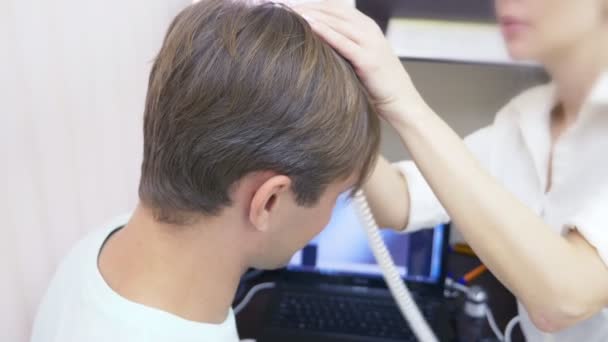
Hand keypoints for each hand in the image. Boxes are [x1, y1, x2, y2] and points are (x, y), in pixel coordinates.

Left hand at [294, 1, 431, 125]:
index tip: (284, 3)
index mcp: (364, 25)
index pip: (332, 6)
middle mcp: (368, 29)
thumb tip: (312, 45)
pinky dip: (325, 31)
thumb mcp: (356, 58)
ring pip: (335, 21)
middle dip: (304, 5)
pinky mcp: (368, 59)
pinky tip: (307, 25)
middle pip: (331, 9)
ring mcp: (370, 42)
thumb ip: (340, 47)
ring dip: (309, 14)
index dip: (308, 2)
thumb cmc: (375, 85)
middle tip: (279, 4)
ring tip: (286, 10)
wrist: (401, 102)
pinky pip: (343, 41)